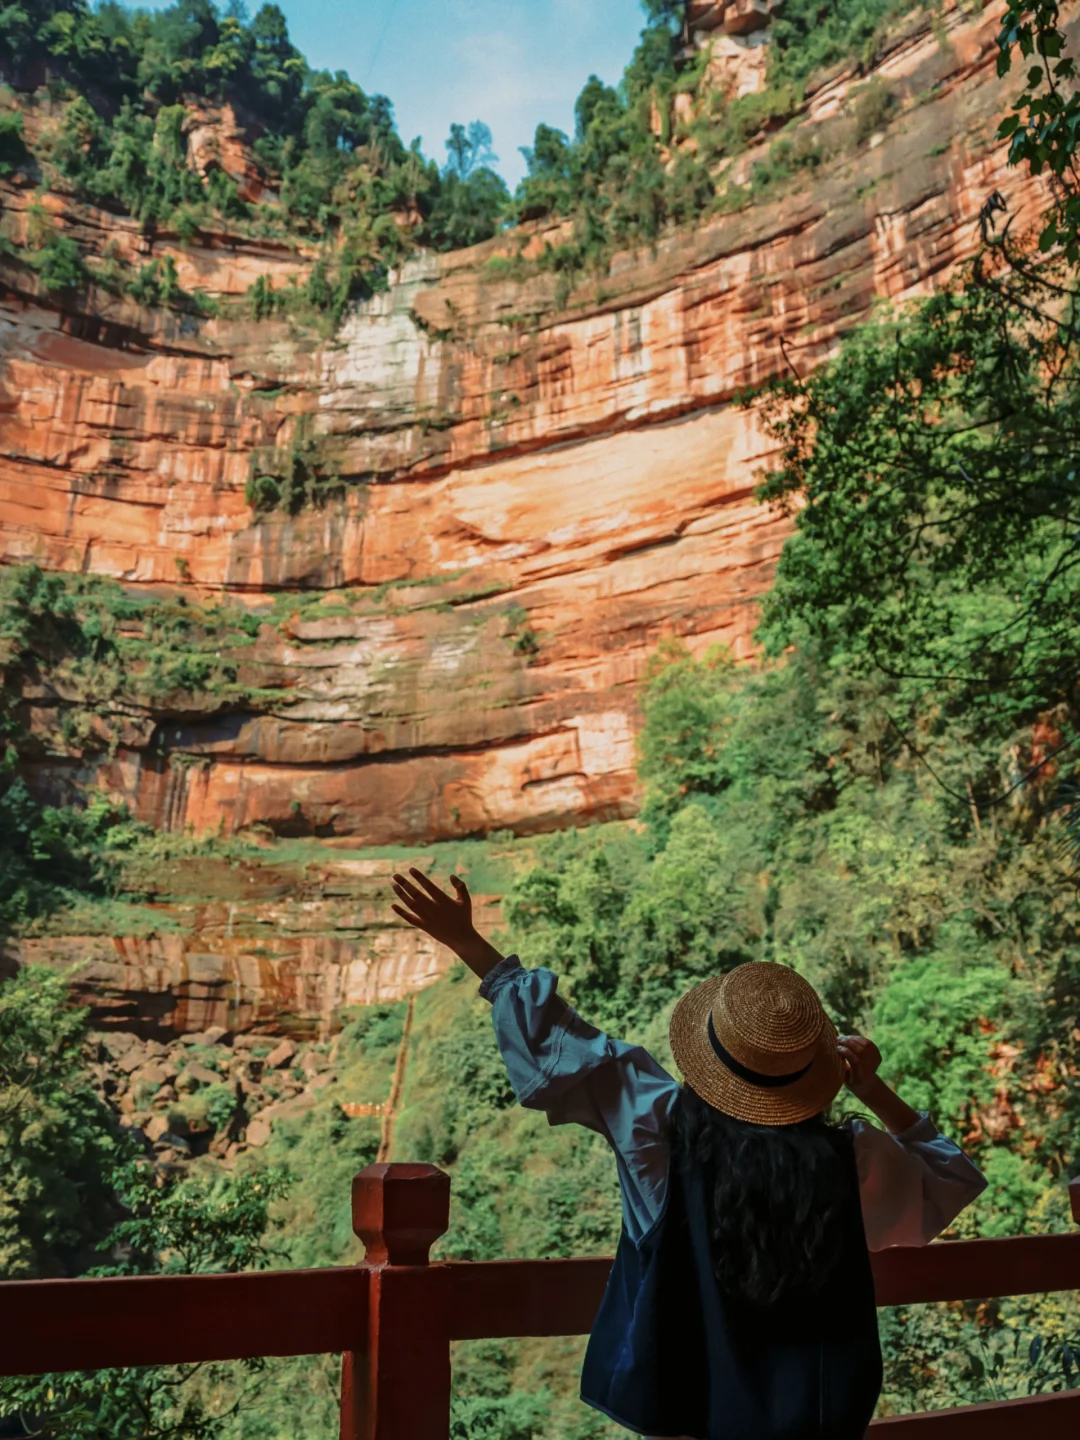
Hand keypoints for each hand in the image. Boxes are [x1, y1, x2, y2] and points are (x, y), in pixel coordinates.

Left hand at [390, 869, 504, 978]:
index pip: (428, 886)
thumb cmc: (464, 917)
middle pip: (416, 894)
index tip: (410, 869)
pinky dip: (401, 912)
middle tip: (395, 876)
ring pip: (411, 904)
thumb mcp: (466, 900)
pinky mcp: (423, 926)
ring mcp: (427, 918)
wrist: (461, 938)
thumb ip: (461, 886)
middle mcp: (433, 908)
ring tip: (394, 885)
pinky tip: (393, 905)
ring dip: (401, 895)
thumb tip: (451, 875)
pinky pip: (410, 918)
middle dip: (405, 884)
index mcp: (443, 900)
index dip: (419, 877)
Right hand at [837, 1033, 881, 1098]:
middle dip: (848, 1042)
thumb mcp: (843, 1078)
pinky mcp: (878, 1056)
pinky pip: (868, 1043)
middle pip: (861, 1051)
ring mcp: (875, 1062)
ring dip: (853, 1039)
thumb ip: (840, 1066)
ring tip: (843, 1038)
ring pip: (865, 1045)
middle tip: (838, 1039)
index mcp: (860, 1077)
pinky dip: (858, 1039)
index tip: (837, 1048)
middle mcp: (869, 1069)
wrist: (867, 1085)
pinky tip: (850, 1038)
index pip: (855, 1062)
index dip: (846, 1052)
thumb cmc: (850, 1080)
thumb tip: (832, 1051)